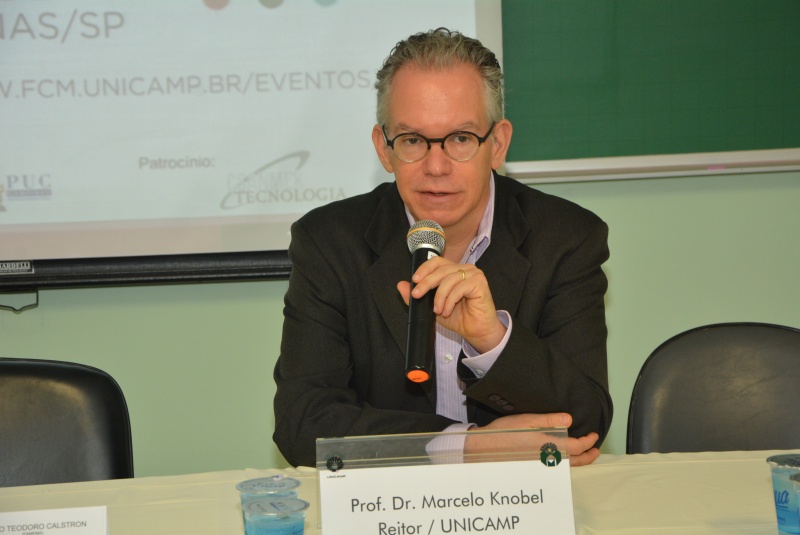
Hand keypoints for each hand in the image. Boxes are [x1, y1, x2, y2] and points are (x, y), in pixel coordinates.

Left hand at [397, 256, 505, 352]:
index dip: (424, 268)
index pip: (437, 261)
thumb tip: (400, 285)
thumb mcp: (432, 307)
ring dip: (439, 296)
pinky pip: (459, 288)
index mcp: (454, 270)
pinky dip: (450, 301)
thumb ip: (418, 296)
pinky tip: (447, 311)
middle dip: (426, 283)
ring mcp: (474, 274)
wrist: (476, 332)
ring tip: (437, 310)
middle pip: (441, 270)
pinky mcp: (480, 282)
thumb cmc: (458, 318)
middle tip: (417, 295)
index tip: (414, 280)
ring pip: (449, 279)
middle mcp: (465, 269)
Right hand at [464, 413, 600, 466]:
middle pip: (575, 462)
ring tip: (585, 455)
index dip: (588, 442)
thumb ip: (549, 420)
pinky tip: (565, 458)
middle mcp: (547, 459)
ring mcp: (542, 466)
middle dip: (588, 456)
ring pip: (567, 467)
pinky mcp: (535, 468)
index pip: (576, 447)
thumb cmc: (504, 432)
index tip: (594, 435)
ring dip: (580, 462)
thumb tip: (570, 419)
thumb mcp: (526, 420)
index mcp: (548, 446)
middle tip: (596, 450)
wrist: (485, 448)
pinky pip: (558, 469)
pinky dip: (568, 464)